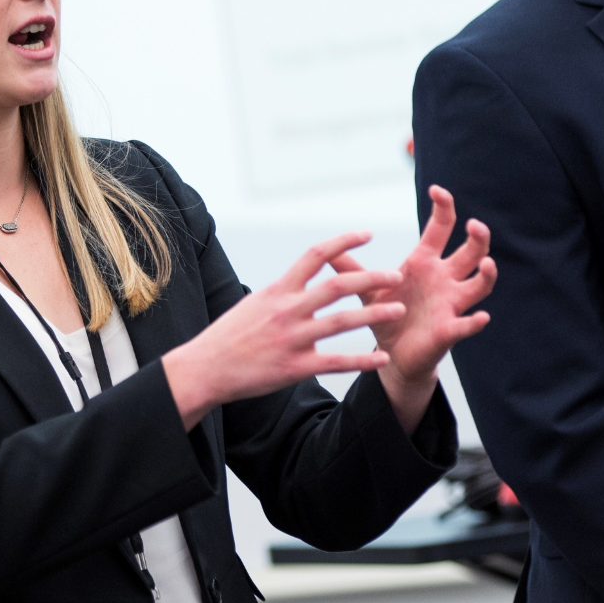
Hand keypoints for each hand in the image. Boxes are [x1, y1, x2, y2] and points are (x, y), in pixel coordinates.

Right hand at [161, 232, 406, 429]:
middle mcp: (287, 310)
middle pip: (336, 286)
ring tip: (399, 310)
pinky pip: (336, 363)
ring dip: (374, 314)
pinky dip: (362, 361)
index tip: (367, 234)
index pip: (315, 255)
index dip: (343, 241)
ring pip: (342, 321)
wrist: (204, 368)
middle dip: (370, 278)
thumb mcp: (253, 303)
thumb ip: (281, 294)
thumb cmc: (228, 337)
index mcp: (277, 290)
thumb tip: (298, 282)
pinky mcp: (294, 368)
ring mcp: (292, 339)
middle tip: (396, 275)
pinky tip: (382, 359)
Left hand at [330, 185, 496, 430]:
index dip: (444, 207)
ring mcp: (450, 304)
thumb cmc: (385, 315)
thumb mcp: (366, 289)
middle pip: (470, 252)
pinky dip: (475, 321)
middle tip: (475, 225)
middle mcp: (444, 279)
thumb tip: (324, 249)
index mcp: (425, 263)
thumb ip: (349, 269)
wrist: (391, 356)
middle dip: (478, 238)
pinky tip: (481, 316)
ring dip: (486, 275)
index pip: (441, 228)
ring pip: (478, 286)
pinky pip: (466, 324)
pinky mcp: (449, 331)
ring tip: (487, 264)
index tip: (438, 190)